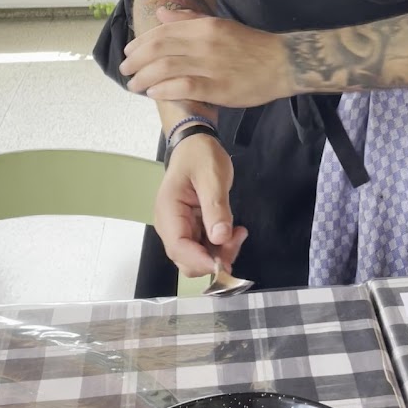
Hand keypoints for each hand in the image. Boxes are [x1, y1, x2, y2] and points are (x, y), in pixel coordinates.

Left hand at [120, 8, 290, 106]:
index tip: (129, 52)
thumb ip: (190, 21)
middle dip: (136, 61)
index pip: (162, 32)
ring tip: (135, 86)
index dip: (140, 43)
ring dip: (144, 77)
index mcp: (205, 26)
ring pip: (166, 68)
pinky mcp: (219, 87)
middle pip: (159, 49)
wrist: (284, 63)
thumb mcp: (220, 25)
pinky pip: (184, 87)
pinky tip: (154, 93)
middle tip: (125, 71)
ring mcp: (211, 65)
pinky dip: (165, 90)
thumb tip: (162, 14)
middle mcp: (205, 42)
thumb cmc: (252, 45)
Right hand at [155, 133, 246, 276]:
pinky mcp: (192, 228)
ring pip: (198, 257)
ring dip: (221, 253)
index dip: (201, 261)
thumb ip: (216, 207)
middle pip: (187, 259)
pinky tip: (235, 232)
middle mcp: (170, 225)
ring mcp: (180, 228)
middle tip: (238, 238)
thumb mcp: (212, 176)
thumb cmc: (201, 156)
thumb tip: (220, 238)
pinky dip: (221, 246)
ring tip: (239, 233)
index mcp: (168, 211)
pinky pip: (205, 247)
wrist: (196, 144)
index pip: (178, 247)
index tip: (225, 264)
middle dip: (214, 258)